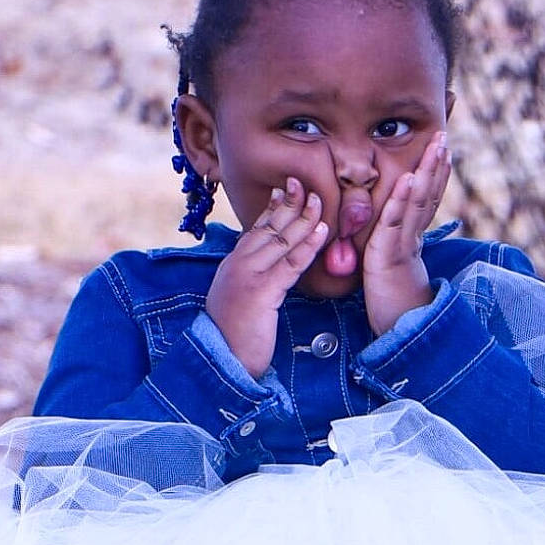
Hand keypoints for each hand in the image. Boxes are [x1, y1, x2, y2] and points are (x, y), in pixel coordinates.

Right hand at [205, 177, 328, 378]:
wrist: (221, 361)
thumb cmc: (234, 336)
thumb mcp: (240, 301)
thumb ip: (251, 281)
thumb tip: (266, 271)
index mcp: (233, 266)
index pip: (255, 230)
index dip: (272, 209)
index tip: (284, 190)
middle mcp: (238, 265)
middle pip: (268, 227)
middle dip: (288, 203)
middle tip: (304, 183)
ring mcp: (248, 276)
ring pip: (281, 240)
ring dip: (303, 218)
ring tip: (319, 200)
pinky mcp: (262, 292)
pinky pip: (291, 263)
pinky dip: (308, 245)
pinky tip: (323, 232)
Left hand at [363, 130, 451, 336]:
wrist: (397, 332)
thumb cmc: (392, 305)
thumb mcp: (391, 270)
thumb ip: (391, 250)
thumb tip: (390, 236)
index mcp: (413, 240)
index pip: (428, 201)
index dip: (437, 176)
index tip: (444, 152)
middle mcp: (412, 238)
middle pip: (428, 195)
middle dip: (436, 165)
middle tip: (444, 137)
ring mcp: (403, 244)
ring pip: (419, 202)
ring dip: (427, 172)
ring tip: (436, 147)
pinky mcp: (390, 254)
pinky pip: (396, 221)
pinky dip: (402, 198)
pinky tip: (408, 177)